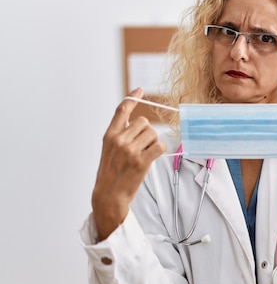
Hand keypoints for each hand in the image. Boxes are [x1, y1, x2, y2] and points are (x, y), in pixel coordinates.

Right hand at [91, 88, 165, 239]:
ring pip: (153, 134)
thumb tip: (133, 121)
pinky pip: (159, 146)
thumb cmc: (111, 172)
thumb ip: (119, 134)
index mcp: (109, 135)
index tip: (139, 89)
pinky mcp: (141, 161)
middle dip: (147, 132)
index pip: (121, 111)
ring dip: (153, 143)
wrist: (108, 194)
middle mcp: (119, 140)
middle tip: (141, 146)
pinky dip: (159, 151)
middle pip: (144, 122)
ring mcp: (130, 150)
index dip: (132, 98)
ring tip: (144, 154)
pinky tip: (152, 157)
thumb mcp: (108, 149)